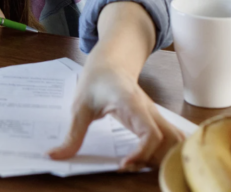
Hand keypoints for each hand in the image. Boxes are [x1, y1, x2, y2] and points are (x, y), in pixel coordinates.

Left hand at [48, 59, 183, 170]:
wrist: (110, 63)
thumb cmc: (96, 81)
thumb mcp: (79, 107)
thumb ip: (71, 135)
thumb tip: (55, 156)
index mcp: (131, 104)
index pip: (150, 134)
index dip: (141, 153)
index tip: (123, 163)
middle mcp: (149, 110)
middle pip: (170, 141)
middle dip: (154, 160)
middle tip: (128, 166)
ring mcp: (155, 115)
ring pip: (175, 141)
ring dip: (162, 157)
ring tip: (136, 164)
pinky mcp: (155, 120)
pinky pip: (171, 139)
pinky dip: (166, 152)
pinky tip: (146, 160)